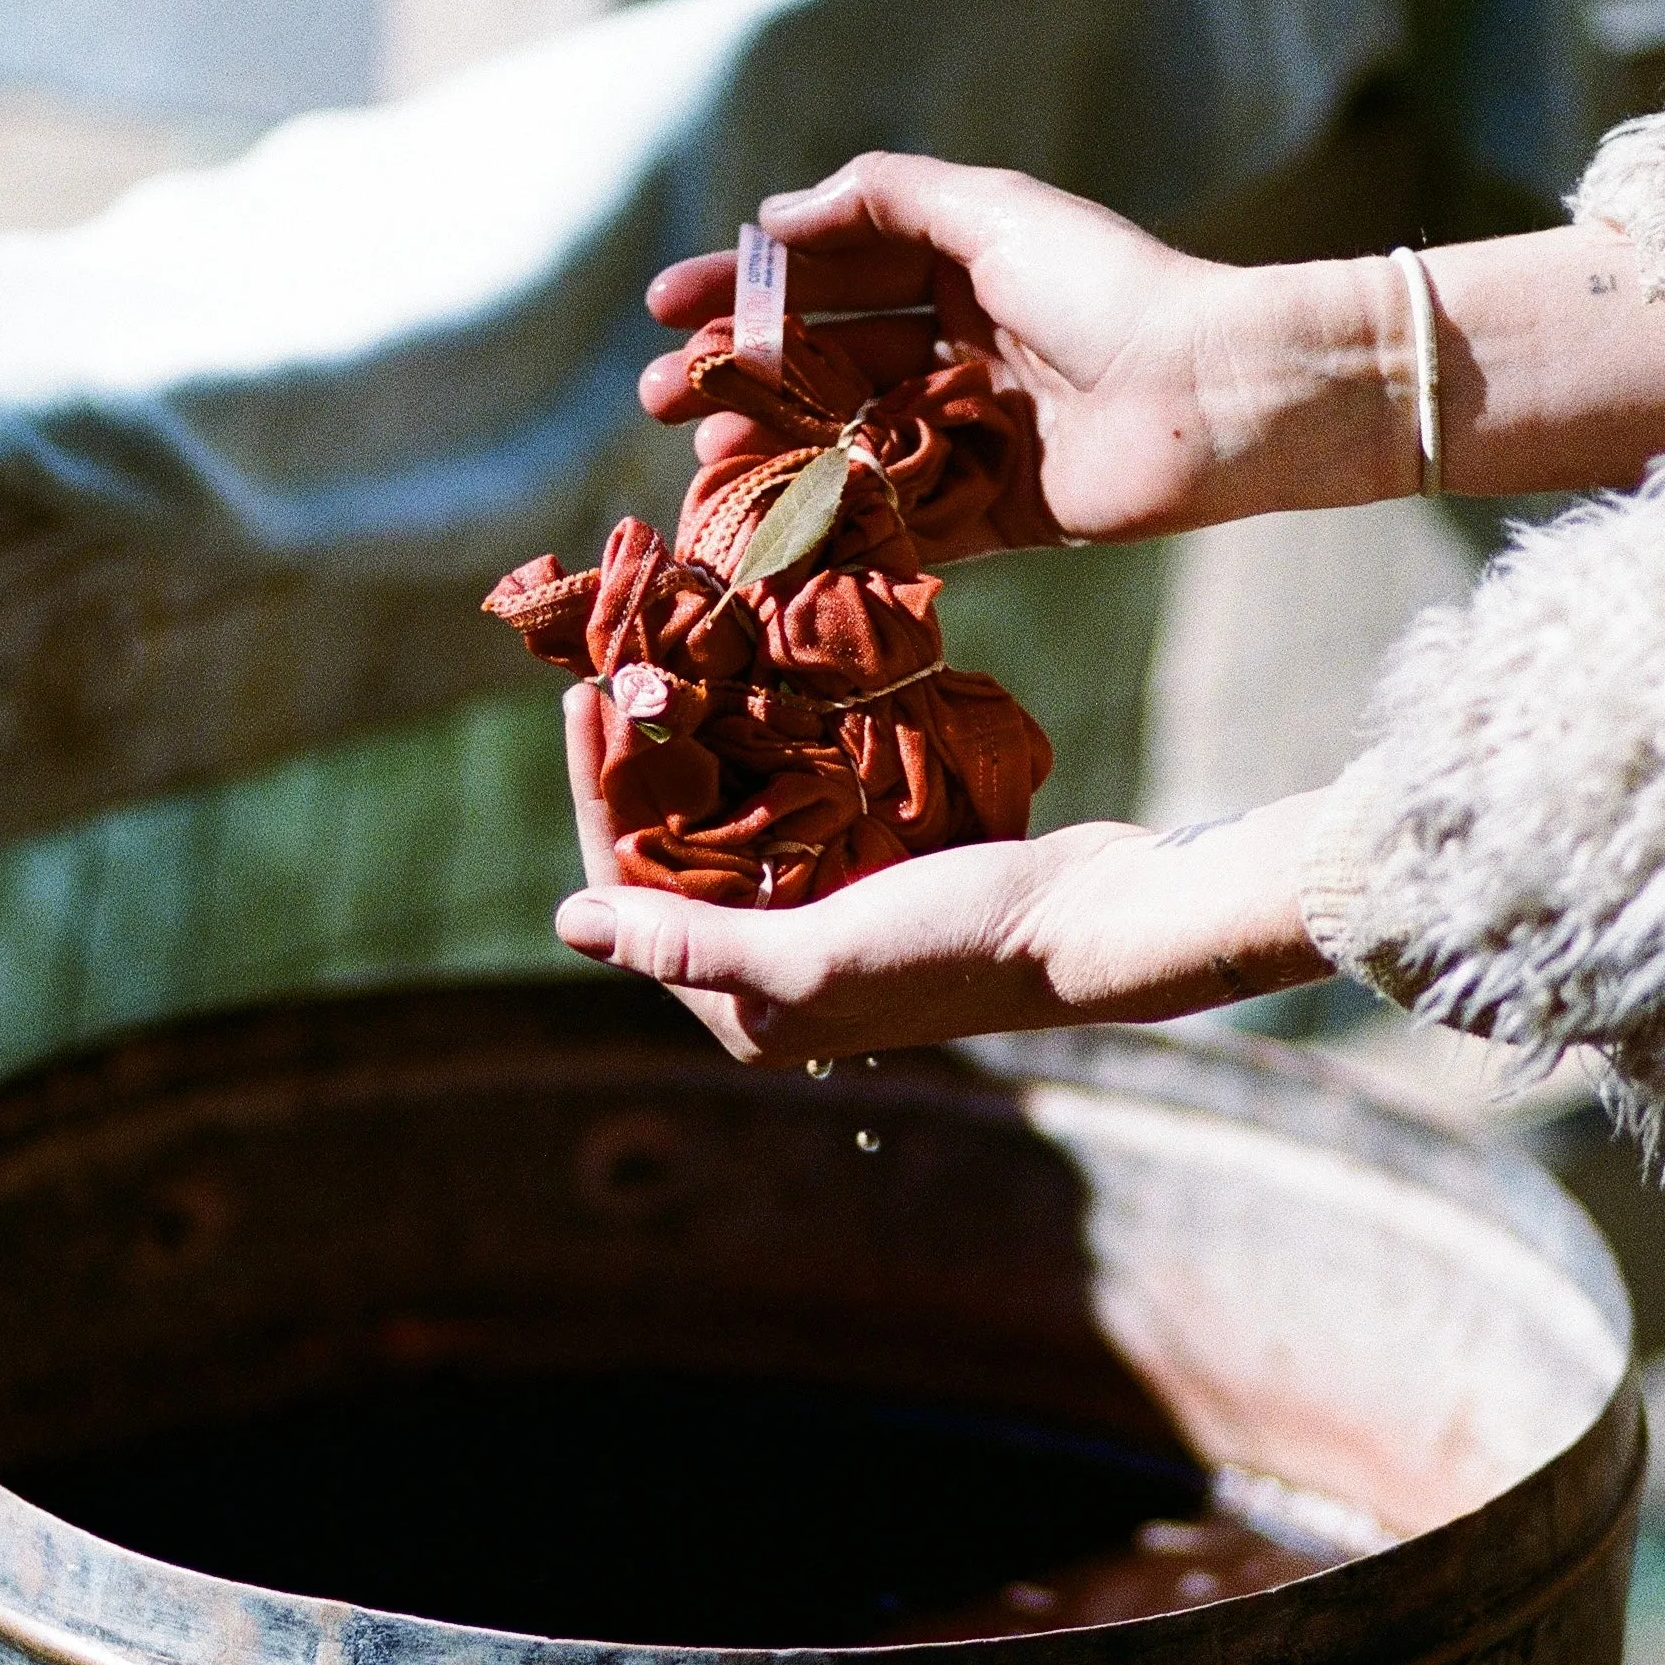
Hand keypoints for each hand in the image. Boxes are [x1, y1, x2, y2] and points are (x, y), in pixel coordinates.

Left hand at [553, 686, 1329, 1064]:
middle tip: (617, 657)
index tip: (582, 696)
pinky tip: (741, 679)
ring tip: (667, 653)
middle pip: (671, 853)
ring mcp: (820, 918)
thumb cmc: (959, 943)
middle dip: (641, 761)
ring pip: (726, 821)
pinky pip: (787, 804)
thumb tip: (570, 921)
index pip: (632, 895)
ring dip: (695, 744)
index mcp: (745, 1011)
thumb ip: (693, 942)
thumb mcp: (816, 951)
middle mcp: (771, 972)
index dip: (598, 795)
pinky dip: (760, 747)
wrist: (1094, 917)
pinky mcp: (866, 874)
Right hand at [640, 153, 1407, 549]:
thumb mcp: (991, 213)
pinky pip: (905, 517)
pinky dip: (839, 516)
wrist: (1213, 396)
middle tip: (659, 400)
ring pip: (848, 440)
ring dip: (771, 447)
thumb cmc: (1110, 289)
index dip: (742, 289)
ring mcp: (976, 433)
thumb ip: (883, 201)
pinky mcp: (1001, 512)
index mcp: (959, 271)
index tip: (664, 308)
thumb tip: (776, 218)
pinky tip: (774, 520)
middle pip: (824, 363)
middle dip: (738, 376)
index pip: (827, 278)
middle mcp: (962, 350)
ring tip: (706, 456)